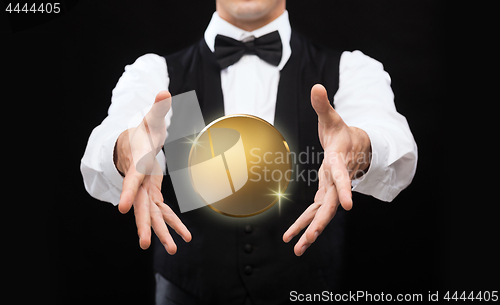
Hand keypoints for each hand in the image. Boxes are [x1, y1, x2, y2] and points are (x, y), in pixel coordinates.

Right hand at [114, 91, 191, 252]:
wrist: (133, 143)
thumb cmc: (142, 130)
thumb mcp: (151, 118)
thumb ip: (158, 107)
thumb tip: (165, 92)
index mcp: (138, 164)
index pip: (131, 180)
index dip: (129, 192)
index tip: (123, 208)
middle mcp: (140, 181)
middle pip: (141, 205)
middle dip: (144, 224)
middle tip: (145, 243)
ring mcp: (147, 189)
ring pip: (153, 213)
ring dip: (162, 231)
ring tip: (174, 249)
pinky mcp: (154, 192)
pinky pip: (162, 211)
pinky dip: (172, 223)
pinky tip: (184, 237)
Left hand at [283, 84, 370, 255]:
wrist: (356, 147)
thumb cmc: (342, 132)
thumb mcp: (332, 117)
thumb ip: (323, 105)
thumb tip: (317, 86)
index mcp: (338, 162)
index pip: (342, 178)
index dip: (344, 190)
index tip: (348, 207)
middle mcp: (335, 180)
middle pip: (330, 205)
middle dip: (319, 223)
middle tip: (308, 240)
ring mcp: (331, 189)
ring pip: (321, 213)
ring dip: (310, 231)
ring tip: (297, 249)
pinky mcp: (325, 193)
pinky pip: (315, 211)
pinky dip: (304, 224)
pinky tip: (293, 238)